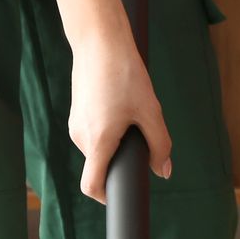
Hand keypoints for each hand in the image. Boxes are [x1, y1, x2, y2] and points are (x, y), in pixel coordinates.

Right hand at [69, 33, 172, 203]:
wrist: (99, 41)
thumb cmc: (125, 74)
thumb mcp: (151, 111)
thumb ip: (160, 145)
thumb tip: (164, 172)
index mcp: (98, 141)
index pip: (92, 186)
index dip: (107, 197)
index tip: (122, 196)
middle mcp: (81, 138)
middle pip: (101, 166)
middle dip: (120, 160)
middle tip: (139, 134)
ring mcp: (75, 126)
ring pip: (98, 150)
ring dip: (115, 143)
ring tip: (129, 112)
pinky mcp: (76, 115)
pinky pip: (93, 135)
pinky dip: (108, 131)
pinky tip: (119, 105)